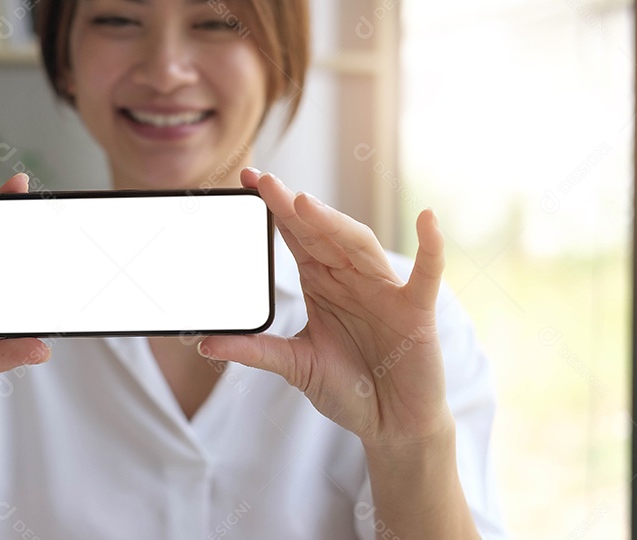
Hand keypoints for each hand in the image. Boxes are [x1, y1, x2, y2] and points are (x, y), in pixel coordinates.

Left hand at [198, 168, 451, 448]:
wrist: (390, 423)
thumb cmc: (348, 388)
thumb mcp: (295, 365)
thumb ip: (255, 351)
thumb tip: (205, 344)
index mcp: (321, 283)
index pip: (294, 236)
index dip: (274, 209)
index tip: (247, 181)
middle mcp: (351, 278)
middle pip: (321, 233)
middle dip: (293, 207)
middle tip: (265, 182)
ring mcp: (384, 290)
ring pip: (359, 246)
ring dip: (334, 223)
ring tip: (304, 204)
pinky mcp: (415, 310)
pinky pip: (426, 273)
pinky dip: (431, 246)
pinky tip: (427, 220)